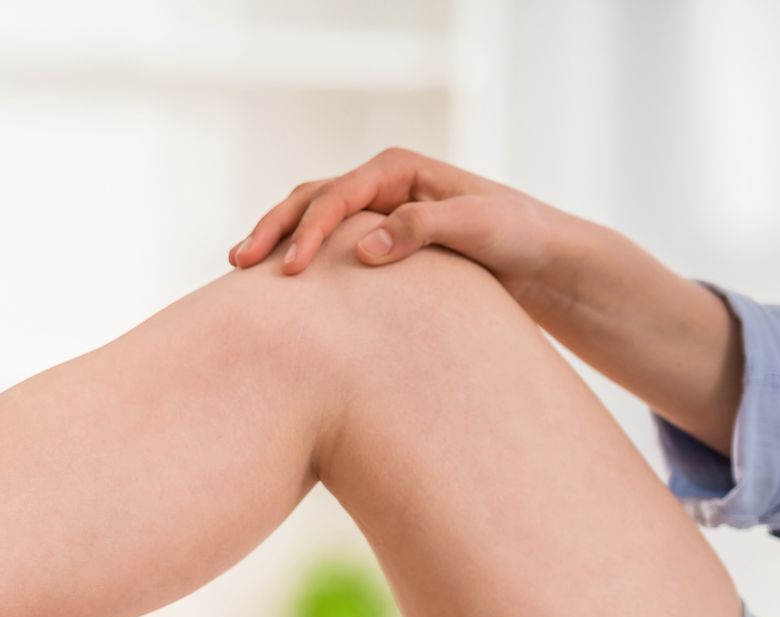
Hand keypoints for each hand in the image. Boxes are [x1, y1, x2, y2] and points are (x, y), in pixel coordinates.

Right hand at [229, 147, 573, 297]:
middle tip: (240, 262)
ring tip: (240, 267)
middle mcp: (380, 184)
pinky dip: (296, 256)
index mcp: (398, 170)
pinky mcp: (374, 241)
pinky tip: (272, 283)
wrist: (539, 260)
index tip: (290, 271)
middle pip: (310, 199)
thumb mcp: (478, 227)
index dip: (309, 231)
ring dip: (275, 240)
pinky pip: (324, 245)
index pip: (337, 195)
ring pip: (309, 218)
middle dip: (273, 228)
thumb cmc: (517, 237)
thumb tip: (365, 247)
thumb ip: (422, 229)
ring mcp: (374, 212)